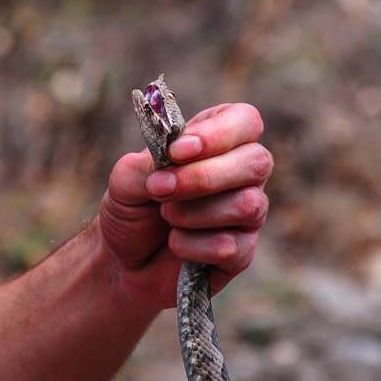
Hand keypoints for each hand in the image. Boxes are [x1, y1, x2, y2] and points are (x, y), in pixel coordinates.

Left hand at [99, 103, 271, 309]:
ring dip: (193, 212)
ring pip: (247, 206)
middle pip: (257, 162)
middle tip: (160, 188)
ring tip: (165, 215)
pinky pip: (230, 247)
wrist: (123, 259)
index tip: (177, 151)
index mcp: (218, 142)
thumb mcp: (125, 179)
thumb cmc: (132, 209)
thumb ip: (145, 165)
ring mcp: (246, 214)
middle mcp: (241, 174)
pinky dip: (191, 245)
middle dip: (203, 177)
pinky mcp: (242, 252)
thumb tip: (171, 166)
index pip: (245, 121)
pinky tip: (175, 243)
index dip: (218, 134)